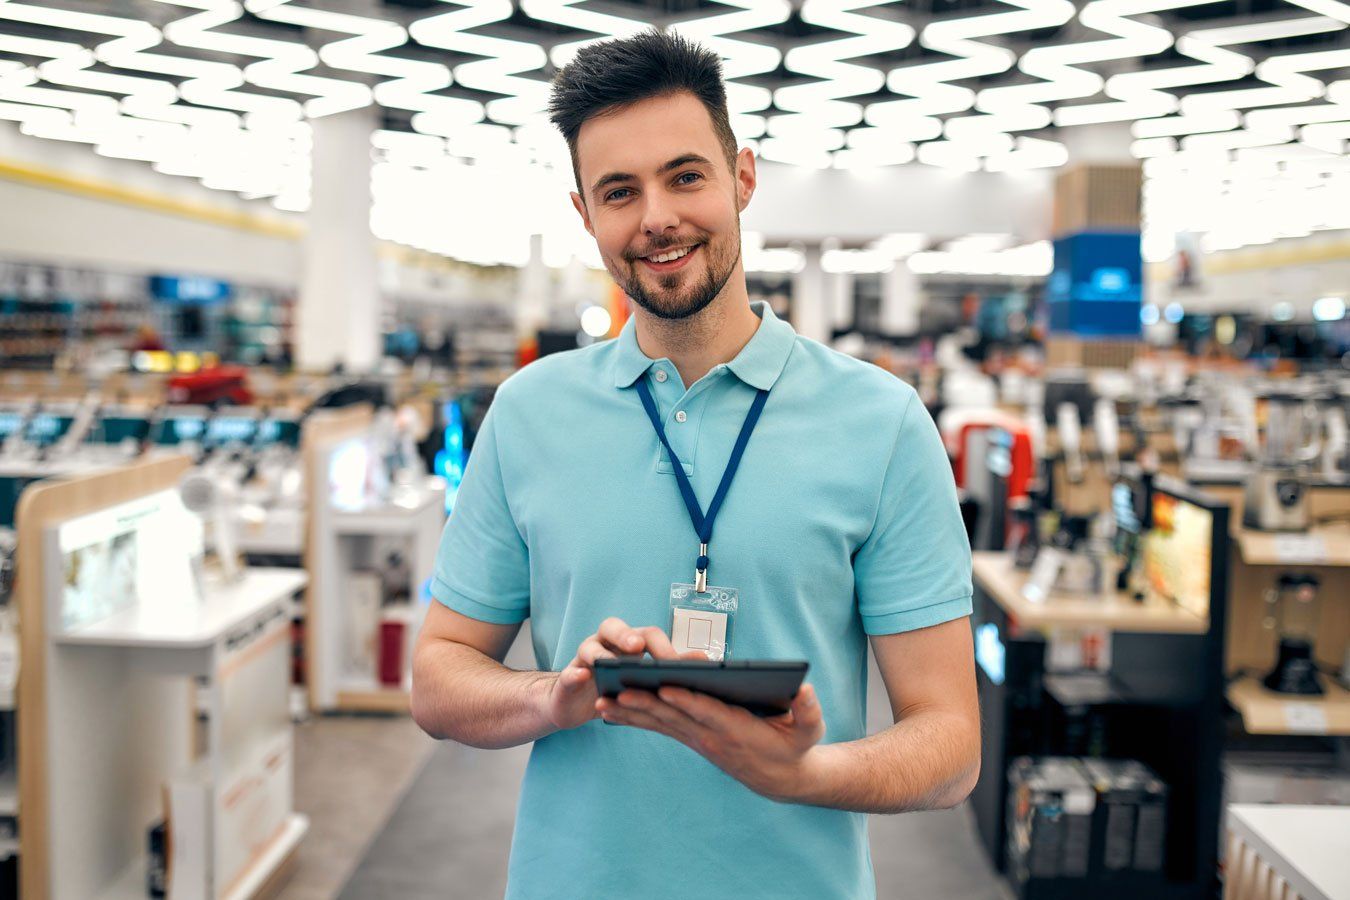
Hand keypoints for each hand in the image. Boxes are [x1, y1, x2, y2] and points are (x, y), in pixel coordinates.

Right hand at [544, 617, 693, 730]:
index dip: (662, 646)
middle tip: (638, 647)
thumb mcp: (643, 681)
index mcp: (628, 643)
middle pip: (614, 628)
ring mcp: (584, 659)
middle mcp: (605, 644)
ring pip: (590, 647)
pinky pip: (569, 673)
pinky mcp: (568, 679)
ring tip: (608, 662)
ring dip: (600, 653)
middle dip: (627, 636)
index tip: (677, 663)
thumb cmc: (616, 689)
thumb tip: (705, 661)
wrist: (576, 705)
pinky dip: (574, 674)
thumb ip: (669, 669)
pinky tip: (580, 677)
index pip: (646, 634)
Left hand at [595, 682, 826, 801]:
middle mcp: (712, 736)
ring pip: (660, 723)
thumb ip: (808, 710)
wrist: (782, 779)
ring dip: (631, 713)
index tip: (665, 688)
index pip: (707, 712)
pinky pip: (660, 727)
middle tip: (616, 692)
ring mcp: (699, 740)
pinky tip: (613, 711)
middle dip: (644, 704)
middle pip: (674, 717)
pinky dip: (636, 719)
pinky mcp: (693, 740)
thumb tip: (804, 688)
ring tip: (602, 702)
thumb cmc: (795, 746)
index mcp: (737, 728)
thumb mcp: (810, 730)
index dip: (686, 700)